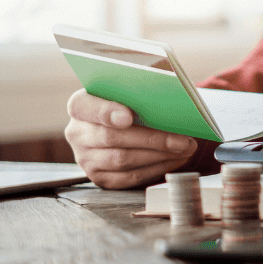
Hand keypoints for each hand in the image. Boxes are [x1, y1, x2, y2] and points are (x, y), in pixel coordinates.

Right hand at [64, 89, 198, 188]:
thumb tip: (167, 87)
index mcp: (80, 106)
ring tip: (184, 148)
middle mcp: (78, 133)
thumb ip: (140, 85)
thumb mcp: (130, 89)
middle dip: (152, 139)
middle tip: (181, 139)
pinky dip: (156, 168)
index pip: (83, 106)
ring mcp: (86, 159)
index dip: (105, 111)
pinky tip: (175, 159)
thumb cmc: (129, 104)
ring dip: (159, 155)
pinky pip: (130, 177)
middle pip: (112, 137)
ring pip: (123, 160)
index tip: (127, 117)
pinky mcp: (100, 178)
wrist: (122, 127)